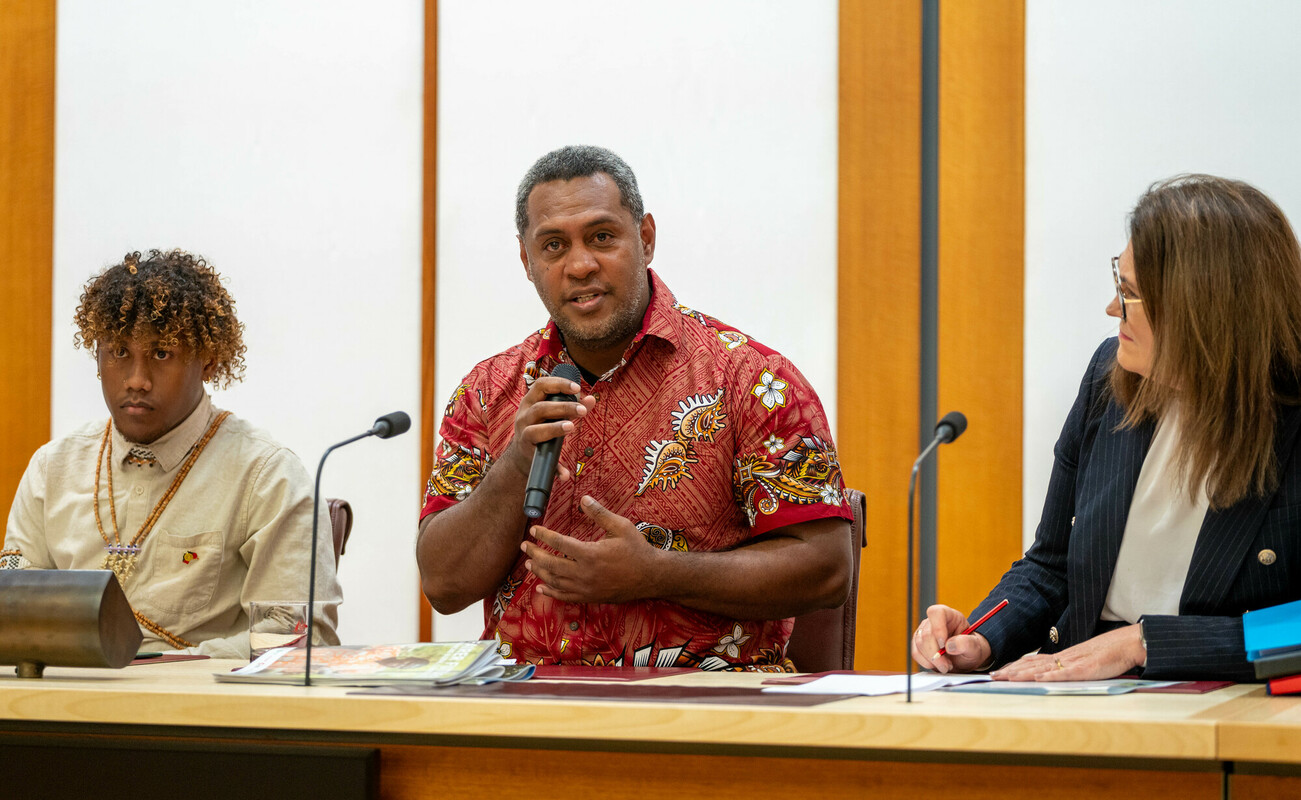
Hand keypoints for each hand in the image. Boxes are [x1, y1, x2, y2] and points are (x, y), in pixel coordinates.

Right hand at [503, 375, 596, 478]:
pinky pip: (542, 461)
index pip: (541, 385)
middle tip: (583, 411)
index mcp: (530, 402)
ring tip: (572, 427)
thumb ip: (573, 406)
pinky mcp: (529, 456)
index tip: (577, 388)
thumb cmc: (542, 427)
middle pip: (541, 408)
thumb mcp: (553, 413)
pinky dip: (556, 469)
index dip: (558, 384)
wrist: (522, 456)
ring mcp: (524, 436)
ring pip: (535, 431)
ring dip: (555, 428)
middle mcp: (524, 417)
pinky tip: (566, 473)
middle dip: (563, 407)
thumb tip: (591, 399)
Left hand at [521, 496, 661, 603]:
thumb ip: (600, 513)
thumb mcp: (621, 527)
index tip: (534, 529)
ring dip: (539, 572)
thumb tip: (583, 498)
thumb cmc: (637, 549)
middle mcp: (584, 573)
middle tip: (525, 546)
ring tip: (529, 563)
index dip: (544, 535)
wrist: (650, 577)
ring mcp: (586, 588)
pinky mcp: (589, 597)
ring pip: (554, 582)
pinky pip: (565, 597)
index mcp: (590, 554)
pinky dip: (550, 593)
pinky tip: (541, 588)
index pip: (559, 543)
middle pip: (551, 564)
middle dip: (535, 554)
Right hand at [912, 604, 991, 673]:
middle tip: (947, 665)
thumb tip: (949, 646)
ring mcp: (924, 631)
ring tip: (946, 666)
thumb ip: (966, 644)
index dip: (937, 628)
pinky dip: (925, 662)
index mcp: (950, 616)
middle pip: (927, 633)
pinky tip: (936, 665)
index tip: (943, 645)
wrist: (965, 658)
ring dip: (932, 660)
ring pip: (919, 644)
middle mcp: (934, 622)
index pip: (936, 613)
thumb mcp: (975, 647)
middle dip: (935, 653)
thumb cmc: (970, 649)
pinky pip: (915, 653)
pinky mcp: (918, 643)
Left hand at [991, 624, 1144, 681]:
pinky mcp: (1085, 668)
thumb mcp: (1082, 661)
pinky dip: (1050, 676)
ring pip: (1043, 668)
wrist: (1126, 644)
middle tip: (992, 676)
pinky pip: (1065, 673)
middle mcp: (1063, 658)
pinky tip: (1039, 678)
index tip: (999, 671)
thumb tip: (1051, 675)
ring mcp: (1073, 662)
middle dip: (1011, 670)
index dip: (1014, 667)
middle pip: (1032, 664)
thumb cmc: (1107, 654)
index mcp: (1062, 657)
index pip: (1032, 662)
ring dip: (1023, 673)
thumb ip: (1067, 668)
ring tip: (1006, 677)